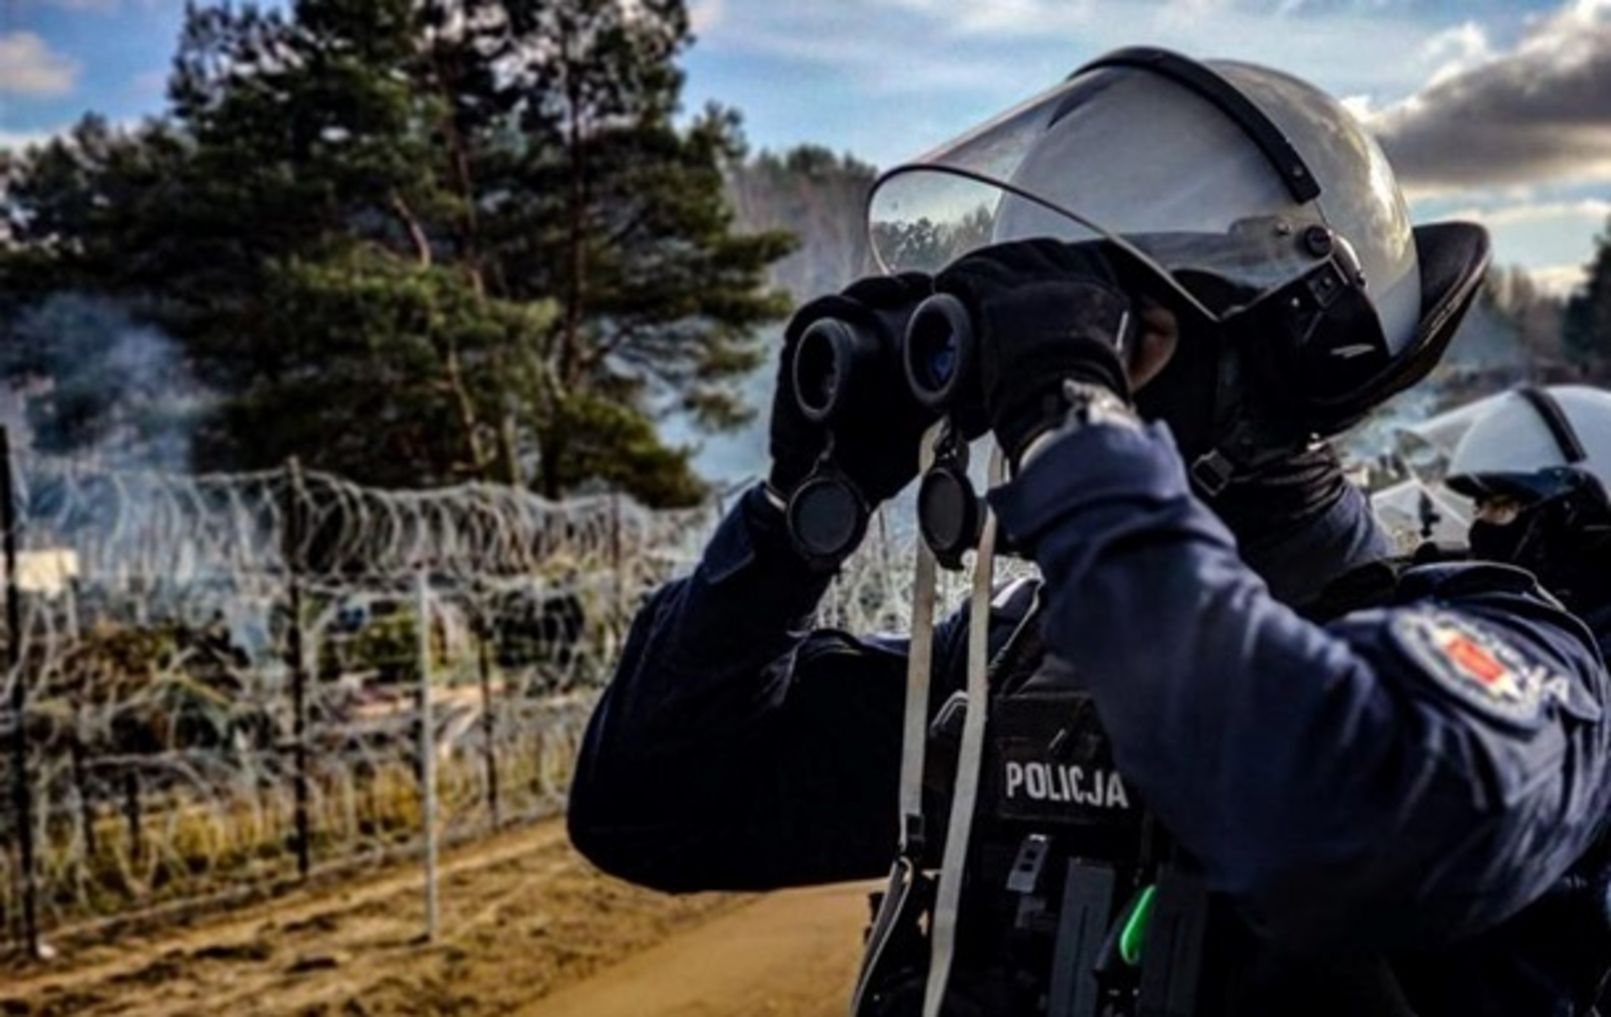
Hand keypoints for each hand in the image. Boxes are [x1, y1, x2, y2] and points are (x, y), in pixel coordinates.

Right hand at [766, 273, 939, 503]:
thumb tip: (989, 409)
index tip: (940, 288)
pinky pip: (804, 325)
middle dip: (894, 287)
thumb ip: (943, 417)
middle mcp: (840, 352)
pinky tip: (852, 308)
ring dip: (867, 292)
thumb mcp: (914, 432)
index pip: (889, 313)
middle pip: (865, 302)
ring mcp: (815, 355)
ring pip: (838, 305)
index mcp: (870, 362)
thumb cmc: (869, 464)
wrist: (823, 491)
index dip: (912, 295)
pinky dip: (827, 311)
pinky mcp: (793, 364)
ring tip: (895, 289)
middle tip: (922, 283)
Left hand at [934, 239, 1136, 464]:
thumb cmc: (1095, 391)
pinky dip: (958, 277)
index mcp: (1100, 287)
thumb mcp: (1135, 363)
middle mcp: (1066, 277)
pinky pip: (972, 273)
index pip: (1075, 259)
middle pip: (1039, 254)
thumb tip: (1163, 317)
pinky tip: (950, 281)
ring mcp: (1028, 284)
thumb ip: (1153, 340)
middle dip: (1023, 262)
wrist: (1064, 399)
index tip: (1041, 275)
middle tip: (1007, 275)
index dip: (1054, 267)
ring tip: (974, 275)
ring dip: (991, 266)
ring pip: (1005, 258)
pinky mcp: (996, 297)